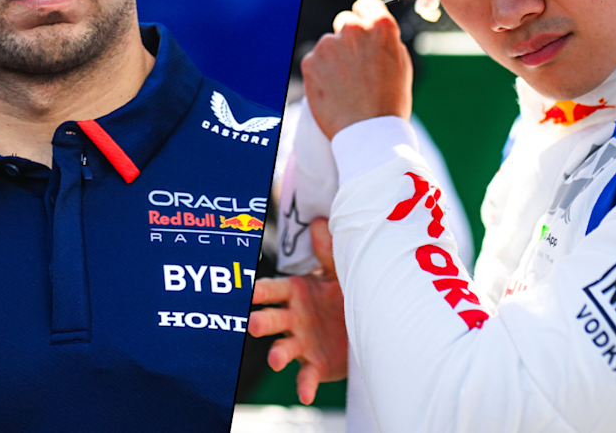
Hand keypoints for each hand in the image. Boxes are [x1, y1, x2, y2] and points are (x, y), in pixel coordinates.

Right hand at [248, 218, 347, 403]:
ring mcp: (302, 343)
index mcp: (296, 293)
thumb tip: (320, 222)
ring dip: (277, 354)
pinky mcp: (316, 366)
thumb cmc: (343, 294)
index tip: (249, 291)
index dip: (261, 291)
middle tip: (254, 323)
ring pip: (283, 349)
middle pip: (272, 319)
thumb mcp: (339, 271)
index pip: (273, 290)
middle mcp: (293, 319)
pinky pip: (307, 377)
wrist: (365, 326)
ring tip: (276, 359)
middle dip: (262, 321)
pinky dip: (304, 385)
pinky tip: (304, 394)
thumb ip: (327, 251)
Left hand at [301, 0, 413, 139]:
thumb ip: (384, 39)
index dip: (365, 15)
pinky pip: (315, 61)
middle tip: (356, 65)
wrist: (368, 132)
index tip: (362, 24)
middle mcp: (352, 30)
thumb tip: (372, 28)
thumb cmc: (389, 101)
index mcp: (380, 26)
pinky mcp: (310, 62)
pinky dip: (320, 73)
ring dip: (333, 57)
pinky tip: (333, 90)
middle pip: (345, 21)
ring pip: (328, 44)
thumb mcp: (400, 63)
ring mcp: (328, 45)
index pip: (366, 4)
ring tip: (346, 84)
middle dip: (348, 38)